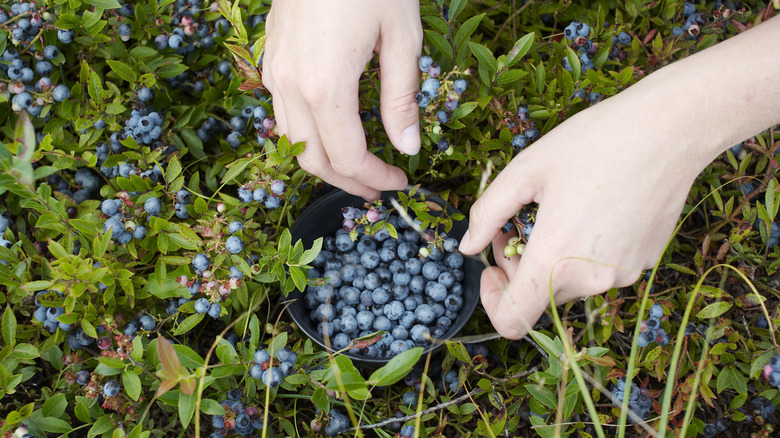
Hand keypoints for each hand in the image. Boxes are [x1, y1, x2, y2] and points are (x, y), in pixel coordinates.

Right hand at [263, 0, 422, 199]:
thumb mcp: (401, 37)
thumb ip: (402, 98)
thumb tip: (407, 145)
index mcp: (324, 85)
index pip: (348, 156)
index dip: (375, 179)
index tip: (400, 182)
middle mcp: (289, 85)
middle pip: (311, 159)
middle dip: (347, 181)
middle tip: (379, 186)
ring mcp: (273, 70)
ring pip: (291, 140)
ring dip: (324, 161)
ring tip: (357, 166)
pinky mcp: (270, 56)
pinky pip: (283, 112)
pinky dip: (307, 133)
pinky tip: (333, 129)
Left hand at [458, 85, 709, 338]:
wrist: (670, 129)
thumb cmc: (594, 142)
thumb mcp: (525, 171)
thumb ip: (487, 214)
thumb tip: (466, 248)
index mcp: (556, 259)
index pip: (512, 321)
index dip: (492, 301)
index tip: (492, 266)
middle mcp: (592, 278)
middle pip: (539, 297)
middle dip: (519, 266)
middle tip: (519, 219)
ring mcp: (623, 274)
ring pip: (569, 284)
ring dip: (551, 259)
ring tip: (555, 210)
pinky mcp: (644, 263)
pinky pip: (599, 271)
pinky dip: (583, 252)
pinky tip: (590, 209)